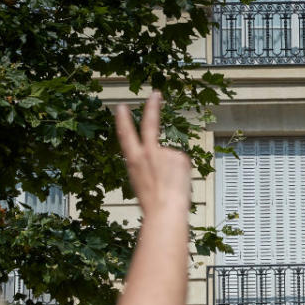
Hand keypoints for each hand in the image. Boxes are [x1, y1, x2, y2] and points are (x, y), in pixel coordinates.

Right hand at [115, 91, 190, 219]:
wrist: (165, 210)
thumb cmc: (153, 204)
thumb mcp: (141, 183)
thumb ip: (148, 167)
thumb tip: (161, 160)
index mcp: (133, 161)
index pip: (126, 135)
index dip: (123, 120)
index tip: (122, 107)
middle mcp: (148, 152)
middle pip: (150, 124)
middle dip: (152, 107)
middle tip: (156, 94)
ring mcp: (165, 153)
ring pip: (171, 157)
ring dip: (173, 169)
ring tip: (170, 184)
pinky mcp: (180, 156)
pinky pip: (182, 162)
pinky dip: (182, 172)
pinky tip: (178, 182)